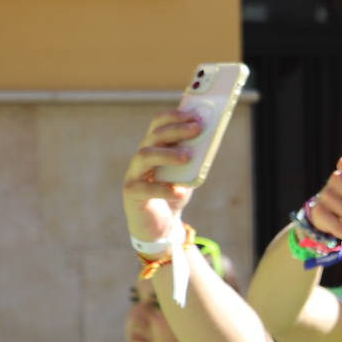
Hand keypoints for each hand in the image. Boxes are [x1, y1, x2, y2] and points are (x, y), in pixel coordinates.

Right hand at [122, 111, 200, 243]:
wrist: (160, 226)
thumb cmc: (173, 194)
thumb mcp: (187, 174)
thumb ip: (195, 159)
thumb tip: (210, 140)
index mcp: (154, 148)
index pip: (158, 124)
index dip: (174, 116)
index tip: (194, 114)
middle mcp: (141, 158)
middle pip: (154, 136)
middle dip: (176, 130)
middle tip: (197, 129)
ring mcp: (134, 174)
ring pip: (145, 155)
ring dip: (168, 153)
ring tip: (188, 157)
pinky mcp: (132, 193)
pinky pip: (145, 188)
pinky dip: (164, 188)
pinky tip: (178, 190)